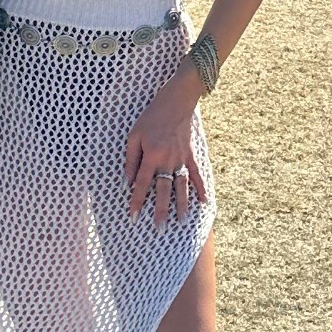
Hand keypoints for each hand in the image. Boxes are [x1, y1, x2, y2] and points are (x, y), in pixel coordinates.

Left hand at [125, 75, 207, 222]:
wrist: (176, 102)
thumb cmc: (151, 117)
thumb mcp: (134, 135)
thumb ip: (131, 159)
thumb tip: (127, 181)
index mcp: (151, 155)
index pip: (141, 184)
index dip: (136, 201)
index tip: (132, 217)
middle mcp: (168, 161)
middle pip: (163, 191)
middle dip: (160, 211)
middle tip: (159, 229)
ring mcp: (182, 159)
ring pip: (181, 187)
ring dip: (181, 206)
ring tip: (180, 222)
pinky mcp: (191, 155)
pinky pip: (196, 175)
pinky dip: (201, 189)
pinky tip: (204, 203)